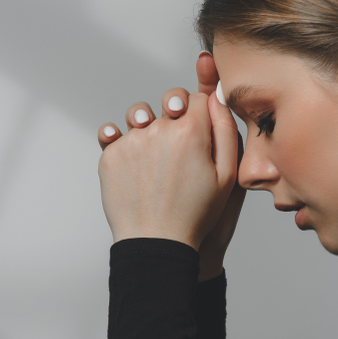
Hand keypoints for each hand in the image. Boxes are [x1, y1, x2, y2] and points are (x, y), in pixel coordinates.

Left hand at [98, 52, 244, 280]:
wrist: (155, 241)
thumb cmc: (195, 214)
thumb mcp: (226, 176)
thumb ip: (226, 130)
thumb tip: (217, 96)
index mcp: (191, 131)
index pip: (199, 98)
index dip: (202, 111)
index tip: (200, 128)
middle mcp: (158, 128)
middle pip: (170, 102)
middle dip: (176, 114)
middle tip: (178, 140)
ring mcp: (131, 140)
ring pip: (141, 116)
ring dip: (148, 125)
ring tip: (154, 152)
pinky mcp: (111, 153)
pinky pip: (117, 135)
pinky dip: (125, 144)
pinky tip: (135, 163)